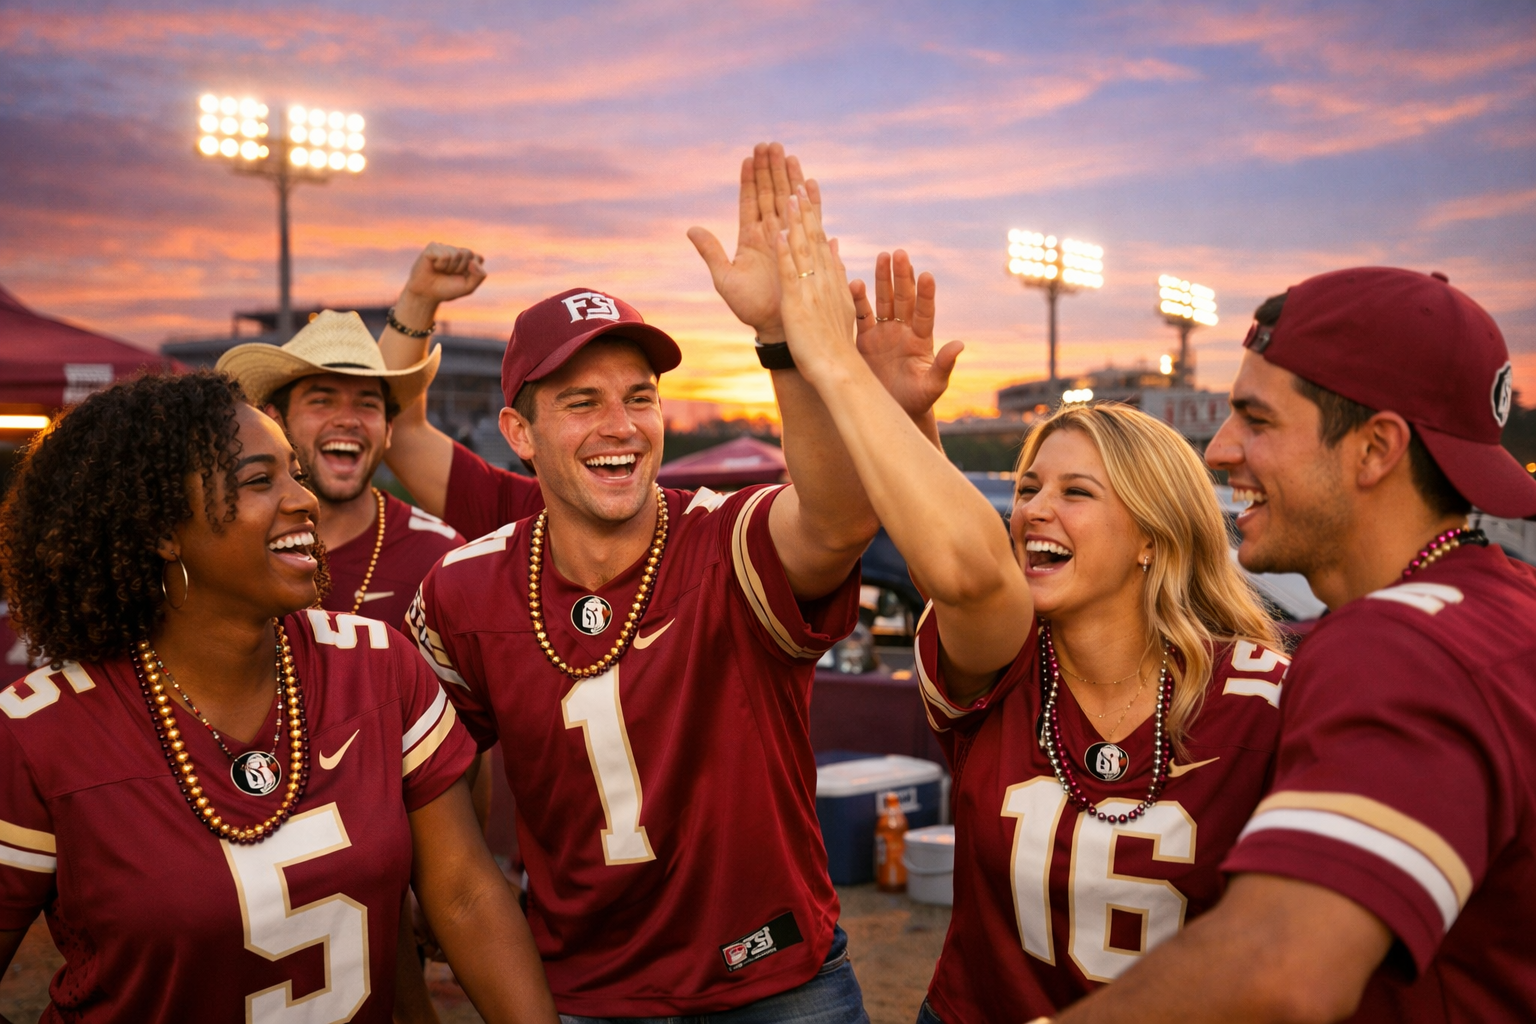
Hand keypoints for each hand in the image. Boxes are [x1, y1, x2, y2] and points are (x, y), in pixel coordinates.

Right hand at [403, 242, 486, 304]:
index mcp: (467, 258)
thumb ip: (480, 276)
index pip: (478, 258)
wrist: (427, 294)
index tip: (461, 277)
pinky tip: (434, 267)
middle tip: (449, 275)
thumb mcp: (468, 287)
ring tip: (441, 271)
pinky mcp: (432, 247)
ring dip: (449, 268)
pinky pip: (444, 255)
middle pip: (468, 253)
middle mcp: (456, 250)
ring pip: (456, 254)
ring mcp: (444, 247)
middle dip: (460, 269)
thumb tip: (474, 261)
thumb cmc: (448, 290)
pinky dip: (440, 265)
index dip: (471, 271)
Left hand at [688, 142, 819, 341]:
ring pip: (788, 199)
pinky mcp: (805, 247)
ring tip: (786, 153)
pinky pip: (810, 218)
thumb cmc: (749, 307)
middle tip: (770, 144)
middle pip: (769, 193)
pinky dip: (810, 200)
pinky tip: (809, 182)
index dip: (749, 179)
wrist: (776, 325)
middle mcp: (770, 234)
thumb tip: (691, 228)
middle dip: (769, 168)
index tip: (749, 157)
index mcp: (750, 238)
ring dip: (787, 177)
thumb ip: (710, 251)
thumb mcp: (724, 278)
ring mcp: (788, 238)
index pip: (749, 201)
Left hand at [776, 186, 856, 379]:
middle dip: (801, 201)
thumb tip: (834, 245)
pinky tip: (779, 233)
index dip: (810, 208)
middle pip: (810, 231)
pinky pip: (791, 273)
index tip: (805, 183)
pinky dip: (785, 252)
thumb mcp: (839, 299)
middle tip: (795, 171)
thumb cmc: (835, 341)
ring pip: (802, 246)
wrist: (837, 368)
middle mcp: (820, 276)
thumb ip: (836, 270)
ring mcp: (810, 287)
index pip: (817, 235)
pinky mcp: (799, 302)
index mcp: (827, 275)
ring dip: (795, 218)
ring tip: (788, 192)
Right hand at [851, 251, 962, 420]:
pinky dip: (857, 301)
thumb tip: (960, 344)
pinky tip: (853, 283)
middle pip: (903, 299)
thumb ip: (944, 366)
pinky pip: (860, 317)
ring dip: (883, 279)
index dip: (926, 295)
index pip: (924, 312)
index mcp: (921, 340)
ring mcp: (883, 334)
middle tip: (900, 253)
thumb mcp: (933, 386)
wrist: (893, 412)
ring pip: (883, 301)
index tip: (926, 275)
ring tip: (882, 256)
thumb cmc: (917, 401)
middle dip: (902, 276)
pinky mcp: (864, 341)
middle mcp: (903, 331)